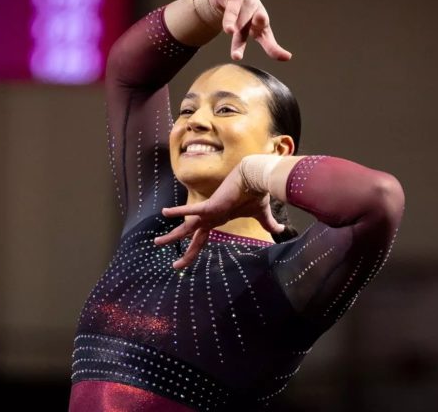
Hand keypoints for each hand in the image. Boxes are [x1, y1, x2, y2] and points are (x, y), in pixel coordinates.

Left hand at [154, 165, 284, 268]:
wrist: (256, 177)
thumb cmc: (256, 193)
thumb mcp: (261, 214)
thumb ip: (268, 224)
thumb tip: (281, 230)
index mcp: (217, 219)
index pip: (201, 239)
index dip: (193, 250)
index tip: (183, 260)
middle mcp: (210, 217)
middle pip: (191, 237)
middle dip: (179, 248)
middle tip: (169, 259)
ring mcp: (208, 212)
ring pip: (186, 228)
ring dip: (172, 236)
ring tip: (156, 243)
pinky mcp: (210, 206)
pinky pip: (192, 210)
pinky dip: (178, 211)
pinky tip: (164, 212)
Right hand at [210, 0, 291, 61]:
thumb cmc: (250, 17)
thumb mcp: (259, 32)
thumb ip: (271, 46)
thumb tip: (289, 58)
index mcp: (259, 22)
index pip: (265, 36)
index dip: (272, 46)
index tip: (286, 57)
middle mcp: (251, 11)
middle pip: (245, 25)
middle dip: (244, 32)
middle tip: (244, 41)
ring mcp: (238, 1)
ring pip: (233, 11)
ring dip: (231, 19)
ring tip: (229, 30)